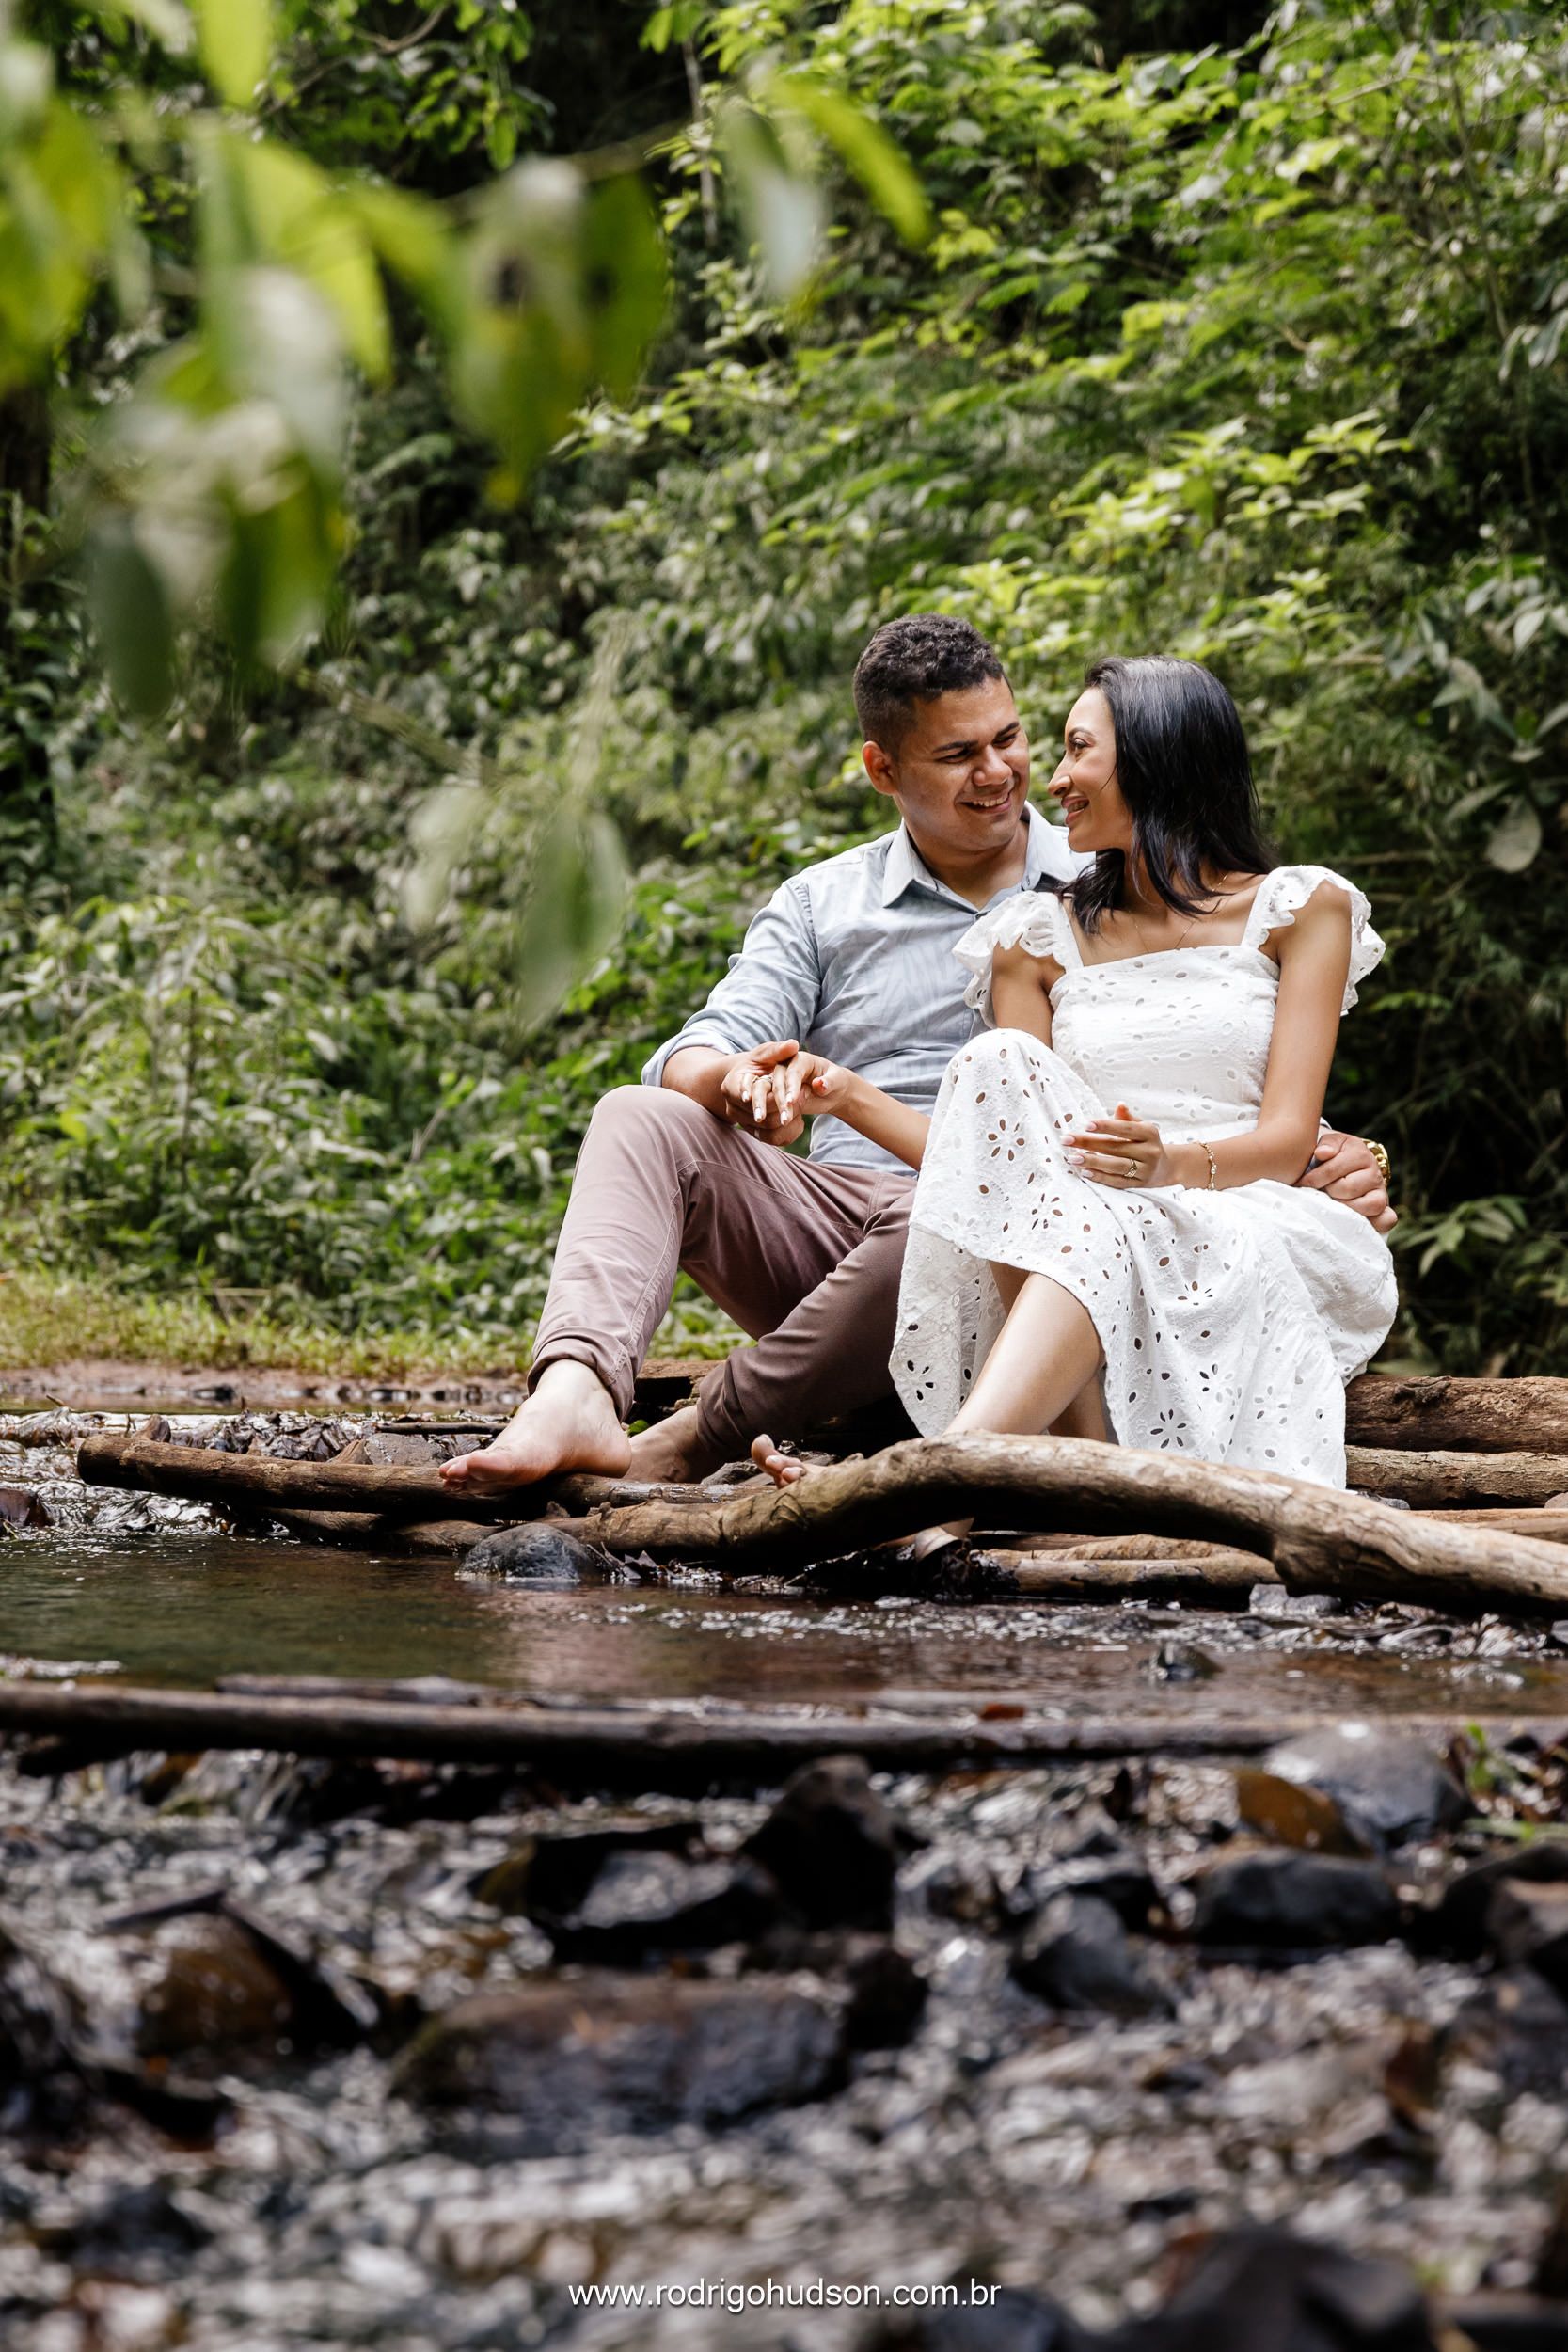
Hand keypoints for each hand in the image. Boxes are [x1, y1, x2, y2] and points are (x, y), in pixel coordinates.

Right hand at [717, 1040, 804, 1145]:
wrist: (754, 1079)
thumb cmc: (760, 1063)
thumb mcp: (766, 1053)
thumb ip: (778, 1050)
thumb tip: (793, 1045)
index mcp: (731, 1086)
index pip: (746, 1097)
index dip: (763, 1099)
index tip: (784, 1098)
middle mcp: (732, 1107)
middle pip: (759, 1117)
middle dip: (781, 1108)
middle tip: (804, 1099)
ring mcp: (742, 1122)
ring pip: (766, 1131)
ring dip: (786, 1123)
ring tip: (802, 1110)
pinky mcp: (753, 1132)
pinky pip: (772, 1140)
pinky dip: (787, 1134)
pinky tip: (799, 1123)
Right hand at [774, 1050, 855, 1121]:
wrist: (833, 1092)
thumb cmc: (836, 1081)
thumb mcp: (837, 1080)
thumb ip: (829, 1081)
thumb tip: (819, 1084)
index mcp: (801, 1059)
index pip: (793, 1072)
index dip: (791, 1086)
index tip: (791, 1102)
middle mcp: (787, 1068)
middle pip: (778, 1082)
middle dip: (780, 1101)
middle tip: (785, 1119)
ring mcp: (781, 1082)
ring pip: (771, 1093)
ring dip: (772, 1108)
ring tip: (782, 1122)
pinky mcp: (779, 1095)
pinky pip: (771, 1103)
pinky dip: (772, 1113)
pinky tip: (776, 1124)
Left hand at [1067, 1103, 1181, 1188]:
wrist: (1169, 1167)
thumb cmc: (1147, 1143)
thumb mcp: (1142, 1128)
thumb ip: (1127, 1119)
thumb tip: (1120, 1105)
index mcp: (1150, 1133)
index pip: (1125, 1128)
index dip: (1106, 1126)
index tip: (1086, 1124)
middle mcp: (1150, 1151)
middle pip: (1116, 1147)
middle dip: (1089, 1143)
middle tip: (1067, 1140)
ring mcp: (1145, 1170)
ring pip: (1116, 1166)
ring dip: (1093, 1161)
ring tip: (1073, 1157)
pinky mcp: (1139, 1185)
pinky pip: (1117, 1181)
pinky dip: (1101, 1177)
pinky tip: (1085, 1172)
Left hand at [1301, 1130, 1395, 1233]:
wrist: (1341, 1166)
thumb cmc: (1331, 1157)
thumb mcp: (1328, 1144)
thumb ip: (1326, 1145)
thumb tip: (1322, 1153)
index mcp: (1360, 1155)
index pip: (1334, 1169)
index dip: (1314, 1178)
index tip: (1302, 1183)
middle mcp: (1374, 1174)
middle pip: (1349, 1189)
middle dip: (1329, 1192)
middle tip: (1319, 1193)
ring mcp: (1381, 1193)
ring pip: (1371, 1205)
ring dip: (1347, 1208)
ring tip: (1332, 1205)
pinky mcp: (1383, 1210)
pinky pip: (1387, 1219)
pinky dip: (1375, 1223)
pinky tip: (1355, 1223)